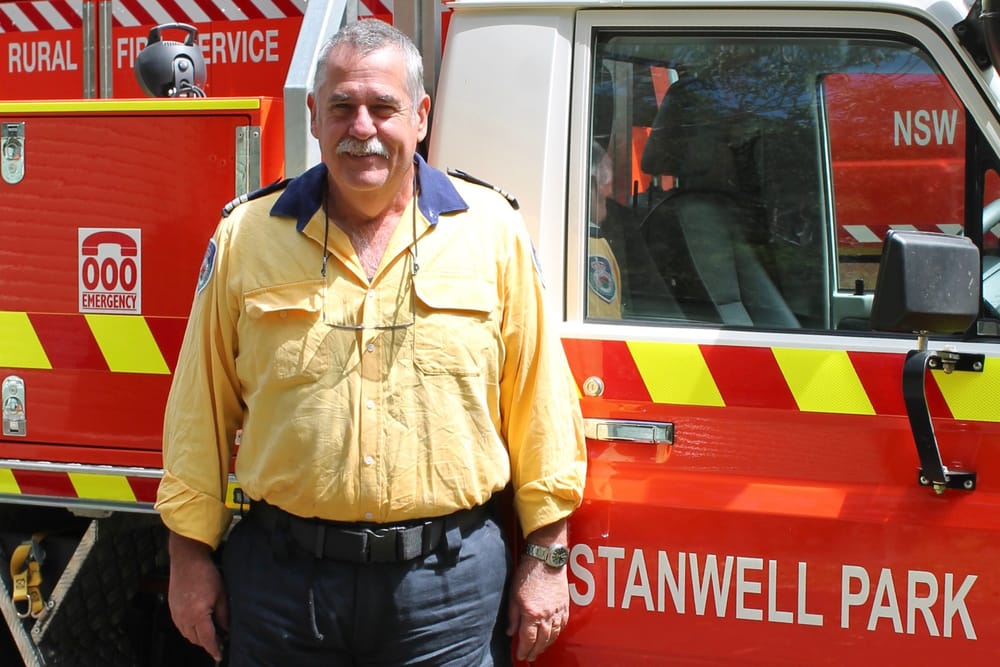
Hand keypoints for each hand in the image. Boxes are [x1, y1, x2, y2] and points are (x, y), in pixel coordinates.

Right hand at [167, 532, 228, 661]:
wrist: (187, 560)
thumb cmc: (206, 574)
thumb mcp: (221, 595)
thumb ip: (224, 615)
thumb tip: (226, 630)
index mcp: (198, 615)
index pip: (207, 639)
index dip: (214, 649)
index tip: (219, 655)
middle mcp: (184, 617)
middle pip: (196, 639)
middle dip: (207, 643)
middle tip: (219, 640)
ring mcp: (176, 613)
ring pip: (187, 634)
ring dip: (197, 637)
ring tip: (209, 633)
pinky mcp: (172, 608)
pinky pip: (180, 626)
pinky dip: (189, 629)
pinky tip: (197, 624)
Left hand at [506, 556, 569, 661]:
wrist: (546, 559)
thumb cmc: (528, 573)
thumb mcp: (513, 595)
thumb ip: (512, 616)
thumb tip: (511, 632)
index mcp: (532, 613)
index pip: (528, 639)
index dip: (524, 650)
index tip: (520, 655)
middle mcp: (546, 615)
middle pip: (542, 641)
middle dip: (535, 651)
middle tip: (530, 656)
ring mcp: (557, 611)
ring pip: (554, 635)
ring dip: (546, 645)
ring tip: (540, 649)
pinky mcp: (565, 605)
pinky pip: (563, 625)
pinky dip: (558, 633)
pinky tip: (553, 636)